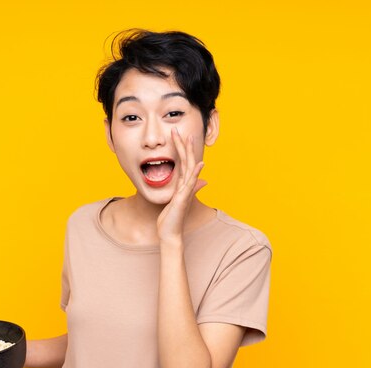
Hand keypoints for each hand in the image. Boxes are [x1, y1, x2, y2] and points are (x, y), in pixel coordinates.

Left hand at [157, 127, 206, 242]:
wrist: (169, 233)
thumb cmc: (170, 218)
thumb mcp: (176, 201)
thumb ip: (186, 189)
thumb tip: (200, 181)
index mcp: (182, 184)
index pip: (183, 162)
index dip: (181, 149)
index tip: (178, 135)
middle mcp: (186, 185)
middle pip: (187, 161)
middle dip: (183, 145)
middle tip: (179, 130)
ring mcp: (186, 191)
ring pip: (190, 168)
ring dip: (189, 153)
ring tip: (188, 139)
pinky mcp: (183, 198)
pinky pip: (191, 183)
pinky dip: (196, 173)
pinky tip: (199, 163)